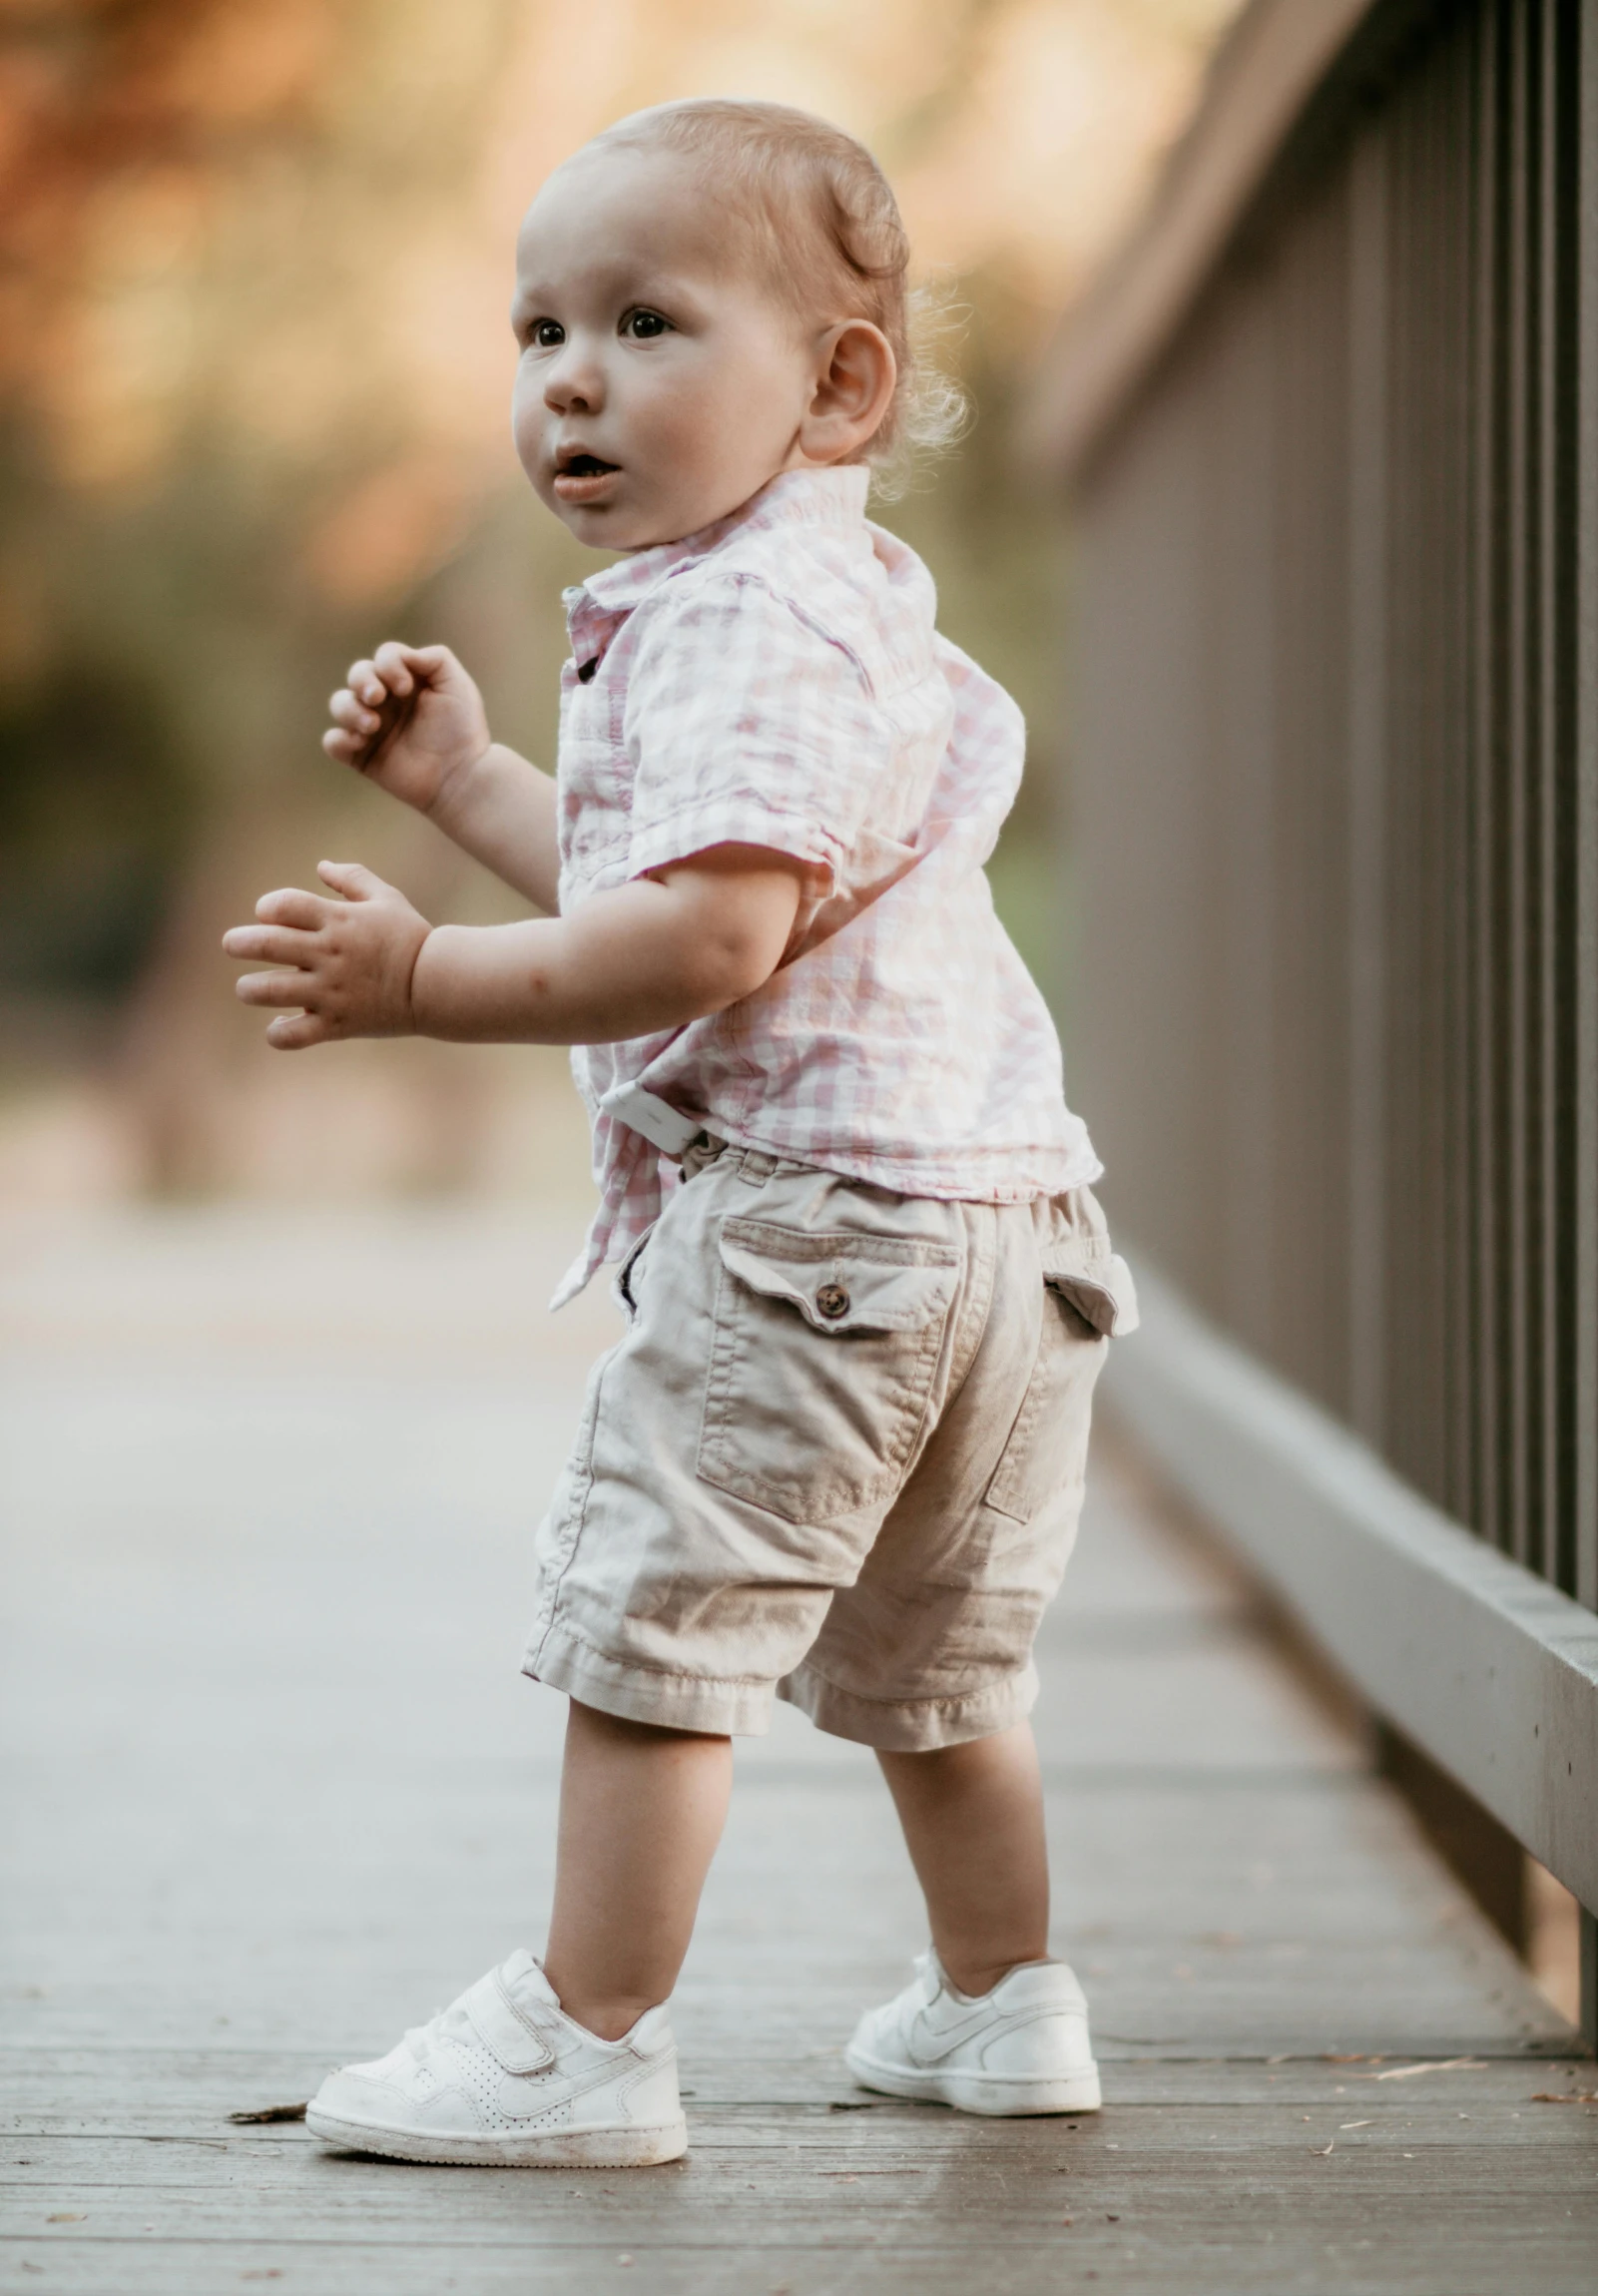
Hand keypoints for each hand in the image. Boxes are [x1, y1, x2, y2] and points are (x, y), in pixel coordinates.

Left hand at [222, 862, 432, 1049]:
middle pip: (267, 944)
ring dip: (249, 988)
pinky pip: (294, 1035)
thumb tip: (320, 866)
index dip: (267, 907)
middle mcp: (330, 955)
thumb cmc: (411, 937)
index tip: (268, 915)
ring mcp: (331, 992)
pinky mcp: (338, 1024)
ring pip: (271, 991)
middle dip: (239, 943)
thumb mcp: (387, 897)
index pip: (283, 905)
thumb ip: (353, 877)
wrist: (439, 984)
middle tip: (232, 944)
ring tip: (249, 988)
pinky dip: (278, 1033)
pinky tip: (279, 1024)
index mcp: (338, 921)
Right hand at [324, 642, 490, 815]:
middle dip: (362, 681)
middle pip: (357, 675)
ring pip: (340, 704)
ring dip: (349, 708)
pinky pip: (333, 742)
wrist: (460, 776)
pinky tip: (360, 742)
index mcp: (408, 682)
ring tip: (372, 726)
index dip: (388, 665)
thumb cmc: (462, 730)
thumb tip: (403, 656)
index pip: (384, 657)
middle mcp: (387, 702)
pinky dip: (338, 739)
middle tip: (377, 698)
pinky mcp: (362, 756)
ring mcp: (372, 728)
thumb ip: (435, 658)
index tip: (407, 688)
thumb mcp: (457, 684)